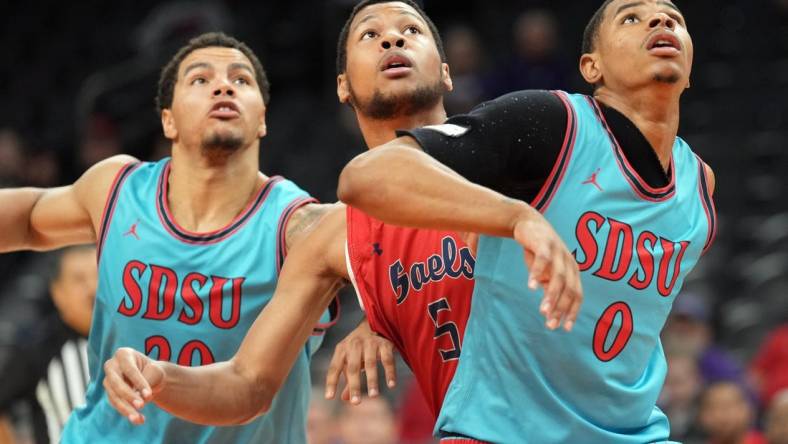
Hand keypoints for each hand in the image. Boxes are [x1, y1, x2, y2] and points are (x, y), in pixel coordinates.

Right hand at [103, 347, 164, 424]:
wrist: (150, 378)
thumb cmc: (153, 371)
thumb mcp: (155, 372)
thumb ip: (147, 381)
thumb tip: (138, 398)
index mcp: (123, 354)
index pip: (130, 369)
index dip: (138, 383)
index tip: (148, 395)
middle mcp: (111, 366)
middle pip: (117, 383)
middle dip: (129, 396)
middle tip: (142, 406)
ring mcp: (108, 381)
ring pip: (114, 397)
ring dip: (126, 409)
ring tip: (139, 418)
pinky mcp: (109, 394)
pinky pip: (116, 405)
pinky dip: (127, 413)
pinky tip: (138, 420)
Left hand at [324, 319, 396, 404]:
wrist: (375, 320)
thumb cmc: (360, 346)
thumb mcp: (350, 358)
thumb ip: (347, 378)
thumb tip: (344, 399)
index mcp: (342, 349)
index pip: (334, 367)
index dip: (331, 382)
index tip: (329, 397)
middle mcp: (354, 345)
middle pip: (352, 367)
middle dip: (354, 385)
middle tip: (356, 403)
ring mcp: (369, 343)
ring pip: (370, 363)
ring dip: (372, 380)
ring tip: (373, 395)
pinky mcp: (384, 343)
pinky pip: (387, 359)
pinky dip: (389, 372)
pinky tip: (391, 385)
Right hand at [513, 208, 582, 331]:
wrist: (528, 222)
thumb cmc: (538, 250)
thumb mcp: (546, 271)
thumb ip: (549, 286)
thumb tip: (551, 309)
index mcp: (572, 270)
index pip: (577, 295)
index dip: (572, 312)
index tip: (564, 328)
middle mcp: (568, 262)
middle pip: (569, 289)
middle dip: (561, 308)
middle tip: (551, 324)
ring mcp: (558, 252)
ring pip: (558, 278)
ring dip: (551, 296)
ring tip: (543, 311)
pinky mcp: (544, 244)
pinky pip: (542, 261)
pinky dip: (537, 274)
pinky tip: (531, 287)